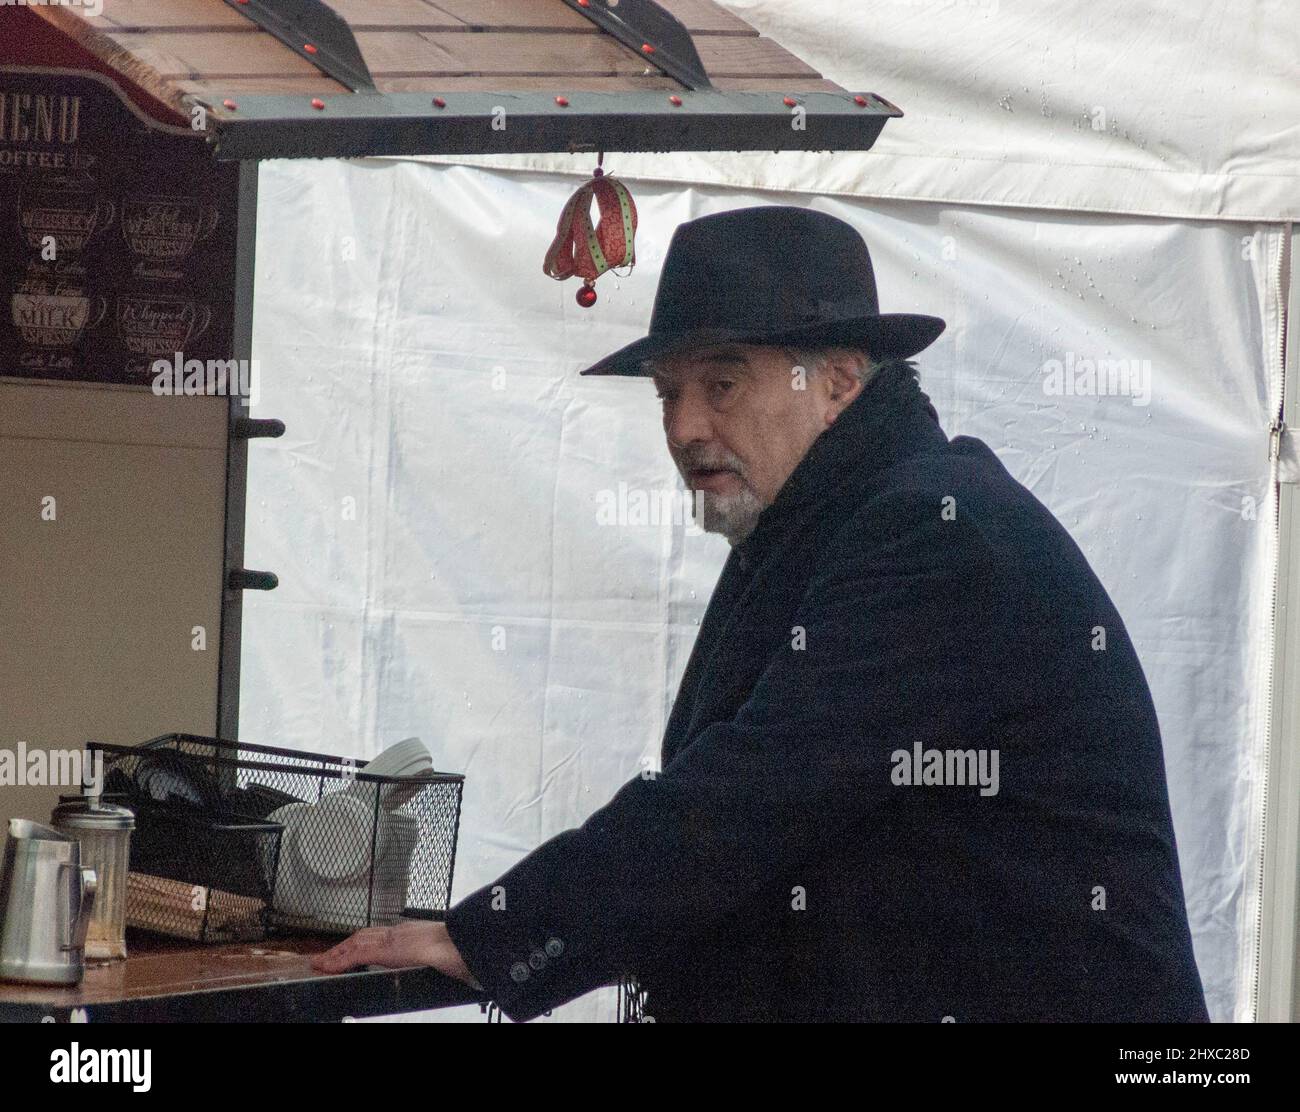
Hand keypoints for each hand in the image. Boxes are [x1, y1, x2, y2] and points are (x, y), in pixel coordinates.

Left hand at [311, 920, 481, 988]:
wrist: (464, 944)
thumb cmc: (461, 951)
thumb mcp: (446, 957)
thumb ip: (438, 960)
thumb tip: (446, 971)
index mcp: (413, 933)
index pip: (380, 935)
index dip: (362, 941)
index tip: (351, 949)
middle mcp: (400, 932)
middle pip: (363, 936)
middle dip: (344, 946)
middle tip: (328, 957)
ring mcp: (392, 939)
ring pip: (356, 942)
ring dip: (337, 952)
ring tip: (322, 962)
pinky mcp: (386, 949)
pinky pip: (356, 954)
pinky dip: (340, 960)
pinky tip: (328, 967)